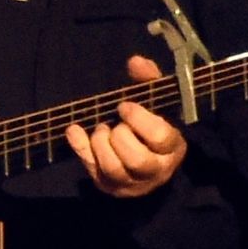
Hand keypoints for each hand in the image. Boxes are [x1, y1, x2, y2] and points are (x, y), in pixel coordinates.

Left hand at [65, 55, 186, 197]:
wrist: (149, 161)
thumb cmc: (152, 126)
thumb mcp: (156, 102)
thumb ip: (148, 80)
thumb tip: (135, 61)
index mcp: (173, 148)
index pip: (160, 138)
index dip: (139, 119)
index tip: (124, 106)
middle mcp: (156, 171)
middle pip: (136, 160)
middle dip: (120, 135)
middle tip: (115, 123)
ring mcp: (131, 184)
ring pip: (113, 169)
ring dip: (100, 143)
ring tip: (102, 130)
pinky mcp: (109, 187)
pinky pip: (91, 170)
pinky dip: (79, 148)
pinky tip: (74, 130)